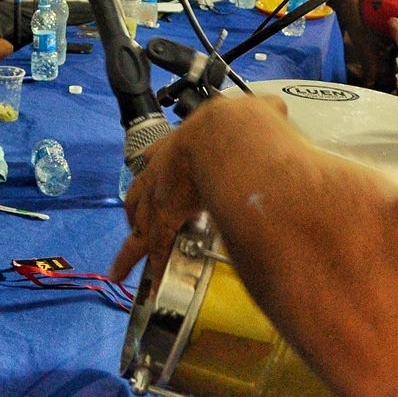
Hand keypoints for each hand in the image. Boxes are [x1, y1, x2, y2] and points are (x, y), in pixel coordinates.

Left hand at [110, 94, 289, 279]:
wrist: (228, 138)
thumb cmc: (241, 124)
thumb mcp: (252, 113)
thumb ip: (265, 112)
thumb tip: (276, 107)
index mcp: (182, 144)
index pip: (157, 154)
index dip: (153, 163)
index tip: (146, 169)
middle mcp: (162, 172)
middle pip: (138, 195)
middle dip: (135, 211)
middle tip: (132, 224)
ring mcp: (159, 198)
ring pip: (138, 228)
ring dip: (131, 250)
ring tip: (120, 269)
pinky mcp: (164, 222)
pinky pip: (155, 250)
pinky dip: (154, 271)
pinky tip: (152, 289)